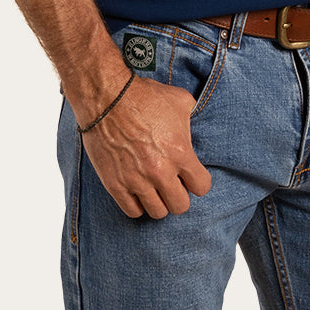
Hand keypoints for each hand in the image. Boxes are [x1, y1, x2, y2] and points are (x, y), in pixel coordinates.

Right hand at [81, 75, 211, 218]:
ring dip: (159, 201)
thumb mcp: (180, 100)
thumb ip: (192, 121)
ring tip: (154, 188)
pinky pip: (132, 211)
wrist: (107, 97)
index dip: (198, 181)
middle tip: (172, 183)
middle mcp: (160, 171)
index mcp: (180, 152)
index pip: (201, 187)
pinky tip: (137, 191)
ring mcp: (137, 180)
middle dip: (179, 195)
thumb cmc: (144, 96)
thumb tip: (193, 130)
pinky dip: (137, 204)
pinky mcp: (115, 185)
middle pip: (180, 206)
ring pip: (157, 212)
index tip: (190, 176)